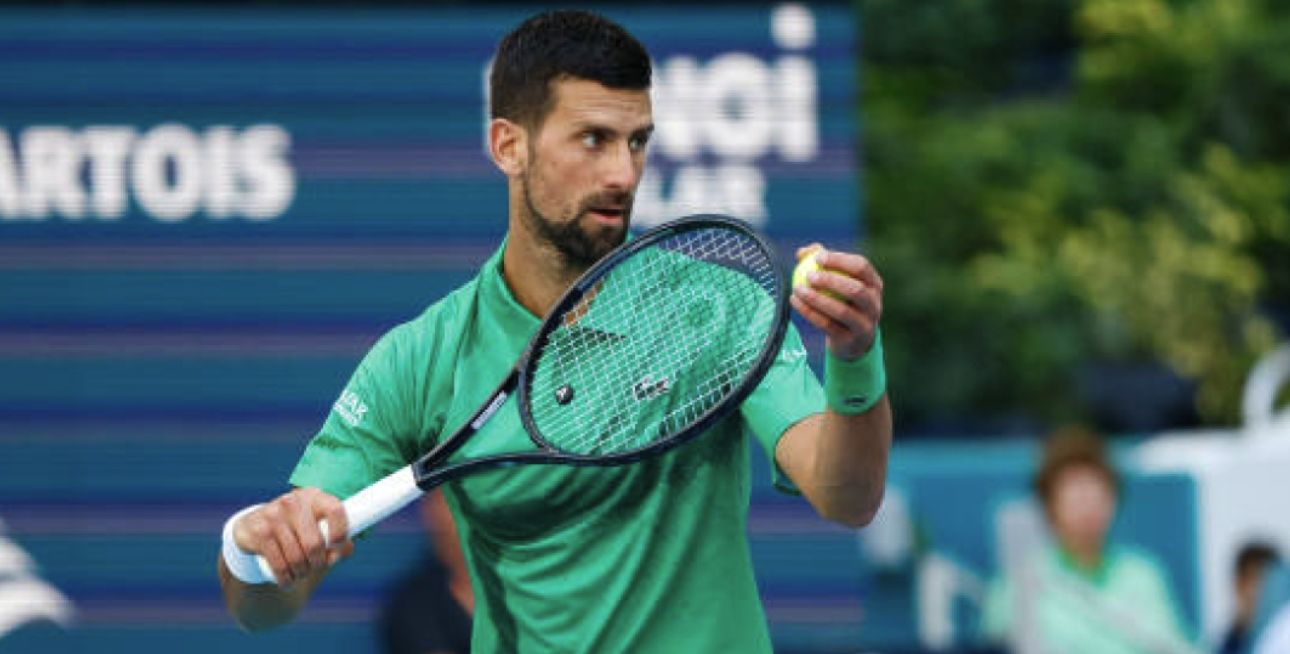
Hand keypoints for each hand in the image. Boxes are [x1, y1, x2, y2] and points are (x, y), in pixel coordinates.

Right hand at [232, 487, 352, 586]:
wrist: (254, 527)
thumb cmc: (296, 529)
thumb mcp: (316, 526)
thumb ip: (337, 537)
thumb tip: (346, 550)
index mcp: (313, 496)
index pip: (335, 510)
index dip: (340, 532)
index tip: (337, 546)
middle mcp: (293, 502)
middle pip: (315, 543)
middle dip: (318, 563)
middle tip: (315, 568)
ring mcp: (273, 515)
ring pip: (296, 558)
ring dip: (301, 573)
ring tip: (301, 574)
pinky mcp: (259, 531)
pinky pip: (279, 565)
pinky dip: (286, 579)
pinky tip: (287, 580)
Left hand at [790, 244, 883, 359]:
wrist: (853, 341)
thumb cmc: (842, 301)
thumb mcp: (838, 282)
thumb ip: (822, 264)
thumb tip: (802, 253)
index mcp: (874, 284)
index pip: (862, 267)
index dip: (840, 260)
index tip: (818, 257)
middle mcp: (874, 304)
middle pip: (856, 290)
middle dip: (831, 281)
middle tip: (808, 275)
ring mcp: (865, 324)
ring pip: (842, 311)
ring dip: (817, 299)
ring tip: (797, 288)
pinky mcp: (851, 340)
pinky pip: (828, 325)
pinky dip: (809, 312)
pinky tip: (794, 301)